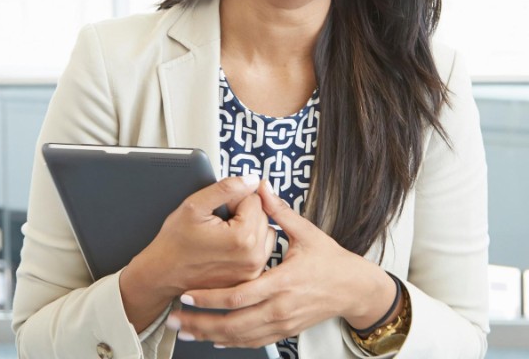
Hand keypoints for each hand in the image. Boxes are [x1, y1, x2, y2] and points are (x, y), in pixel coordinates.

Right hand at [119, 174, 275, 331]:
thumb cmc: (175, 242)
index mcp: (242, 237)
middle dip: (243, 212)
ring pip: (265, 231)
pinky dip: (250, 243)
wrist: (163, 274)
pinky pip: (262, 249)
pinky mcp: (250, 278)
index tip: (217, 211)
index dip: (234, 199)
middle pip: (263, 215)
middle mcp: (253, 257)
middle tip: (218, 222)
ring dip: (249, 227)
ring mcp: (253, 271)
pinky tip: (229, 246)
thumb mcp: (195, 205)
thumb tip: (253, 179)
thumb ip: (227, 188)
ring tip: (224, 234)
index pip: (254, 199)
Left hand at [166, 182, 398, 347]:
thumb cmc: (331, 261)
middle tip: (175, 319)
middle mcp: (280, 307)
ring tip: (184, 332)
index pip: (239, 296)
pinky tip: (212, 339)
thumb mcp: (306, 233)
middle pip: (233, 323)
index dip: (211, 298)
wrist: (353, 289)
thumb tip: (261, 186)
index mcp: (283, 282)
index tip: (188, 294)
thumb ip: (279, 211)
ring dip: (209, 335)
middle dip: (200, 323)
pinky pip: (252, 342)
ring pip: (240, 336)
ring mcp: (282, 323)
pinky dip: (230, 342)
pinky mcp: (284, 331)